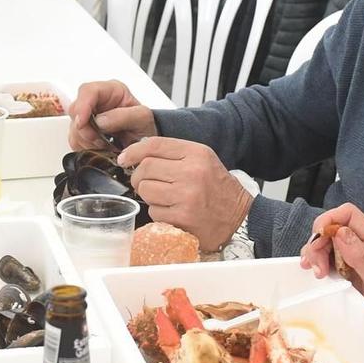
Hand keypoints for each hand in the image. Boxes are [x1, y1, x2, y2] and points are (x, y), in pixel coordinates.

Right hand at [67, 79, 155, 150]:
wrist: (144, 142)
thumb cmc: (145, 126)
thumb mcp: (142, 118)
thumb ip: (124, 116)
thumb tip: (100, 121)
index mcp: (111, 90)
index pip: (88, 90)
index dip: (82, 106)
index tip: (82, 122)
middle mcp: (97, 101)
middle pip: (76, 110)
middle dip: (86, 129)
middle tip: (100, 140)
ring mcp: (88, 116)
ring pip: (74, 128)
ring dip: (87, 141)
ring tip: (106, 144)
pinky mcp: (83, 132)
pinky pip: (75, 140)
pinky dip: (86, 147)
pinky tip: (100, 147)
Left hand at [115, 137, 251, 252]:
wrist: (239, 217)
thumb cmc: (217, 187)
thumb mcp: (202, 160)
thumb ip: (174, 153)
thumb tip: (138, 151)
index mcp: (196, 153)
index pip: (154, 145)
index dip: (133, 151)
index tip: (124, 158)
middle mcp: (192, 172)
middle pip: (145, 168)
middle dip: (138, 177)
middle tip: (143, 182)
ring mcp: (187, 196)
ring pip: (145, 190)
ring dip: (148, 195)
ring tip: (163, 198)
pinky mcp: (183, 217)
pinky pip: (154, 211)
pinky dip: (158, 212)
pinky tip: (172, 211)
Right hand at [300, 203, 363, 340]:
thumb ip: (363, 257)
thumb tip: (340, 232)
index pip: (349, 214)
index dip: (329, 220)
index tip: (319, 241)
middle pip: (333, 227)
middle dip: (318, 241)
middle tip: (316, 267)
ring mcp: (355, 260)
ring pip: (327, 243)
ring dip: (315, 253)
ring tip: (316, 273)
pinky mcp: (347, 273)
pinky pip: (328, 259)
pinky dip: (317, 264)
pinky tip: (316, 275)